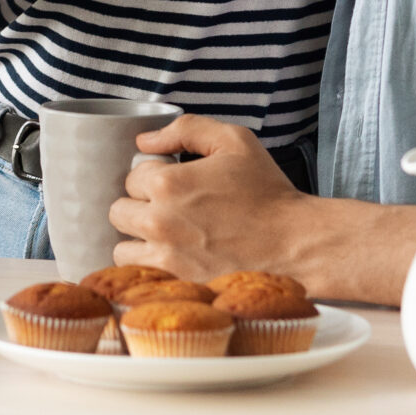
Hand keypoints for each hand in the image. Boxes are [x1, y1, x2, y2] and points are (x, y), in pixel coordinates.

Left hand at [107, 115, 307, 280]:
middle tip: (170, 209)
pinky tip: (172, 259)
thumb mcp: (234, 141)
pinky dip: (149, 267)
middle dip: (140, 207)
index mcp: (168, 184)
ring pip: (122, 247)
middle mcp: (159, 222)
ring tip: (169, 236)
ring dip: (139, 240)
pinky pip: (140, 276)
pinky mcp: (176, 284)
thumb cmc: (268, 193)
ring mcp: (166, 258)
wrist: (296, 244)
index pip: (132, 177)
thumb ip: (186, 129)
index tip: (177, 185)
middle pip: (119, 211)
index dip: (153, 177)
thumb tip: (144, 141)